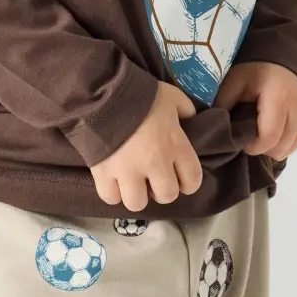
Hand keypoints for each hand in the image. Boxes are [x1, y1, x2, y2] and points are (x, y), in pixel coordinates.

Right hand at [88, 81, 203, 210]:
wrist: (103, 93)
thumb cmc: (141, 94)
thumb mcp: (171, 96)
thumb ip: (184, 109)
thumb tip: (190, 119)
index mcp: (175, 145)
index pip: (193, 179)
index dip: (188, 184)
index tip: (180, 180)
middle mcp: (155, 164)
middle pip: (166, 196)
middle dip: (161, 191)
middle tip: (153, 180)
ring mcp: (128, 171)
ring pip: (137, 204)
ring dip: (136, 195)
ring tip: (131, 183)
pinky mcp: (104, 173)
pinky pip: (110, 197)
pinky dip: (112, 192)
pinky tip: (112, 181)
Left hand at [213, 61, 296, 160]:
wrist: (283, 55)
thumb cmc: (256, 69)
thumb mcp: (235, 81)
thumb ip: (223, 104)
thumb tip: (215, 130)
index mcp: (278, 98)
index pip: (268, 138)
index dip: (252, 146)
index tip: (241, 139)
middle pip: (279, 148)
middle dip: (261, 148)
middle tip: (249, 134)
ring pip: (288, 149)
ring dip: (272, 146)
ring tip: (261, 130)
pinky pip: (296, 143)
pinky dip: (283, 142)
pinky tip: (273, 128)